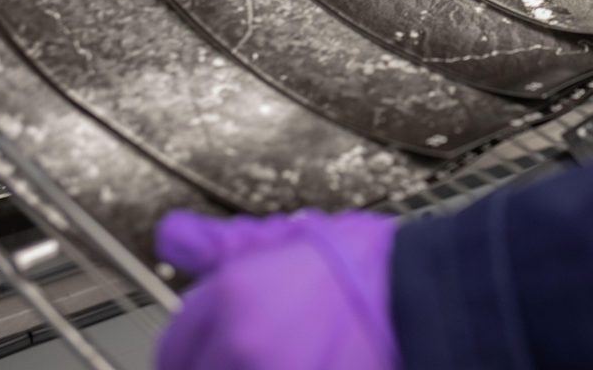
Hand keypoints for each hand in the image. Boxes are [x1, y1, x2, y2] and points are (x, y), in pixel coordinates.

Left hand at [156, 209, 400, 369]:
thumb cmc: (361, 266)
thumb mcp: (285, 239)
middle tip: (260, 351)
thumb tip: (173, 237)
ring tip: (287, 355)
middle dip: (221, 363)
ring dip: (246, 368)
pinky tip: (309, 363)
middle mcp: (241, 345)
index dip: (193, 350)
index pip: (174, 349)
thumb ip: (218, 244)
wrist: (419, 293)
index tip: (210, 349)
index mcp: (232, 298)